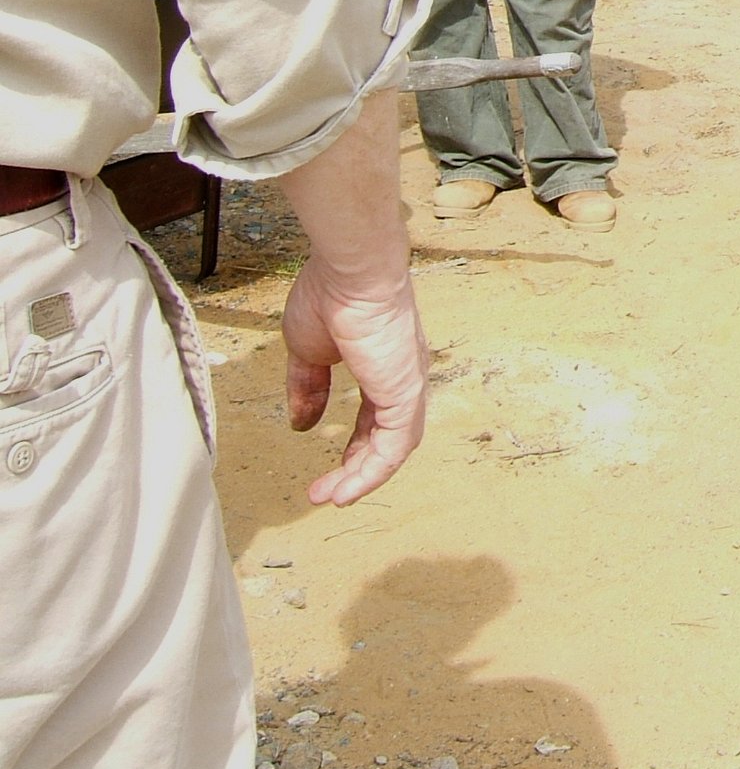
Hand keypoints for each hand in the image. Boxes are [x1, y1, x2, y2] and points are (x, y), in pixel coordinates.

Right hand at [280, 253, 428, 507]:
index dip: (354, 445)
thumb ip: (308, 388)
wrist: (350, 271)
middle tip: (327, 491)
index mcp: (384, 364)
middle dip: (356, 467)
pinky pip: (393, 447)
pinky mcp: (406, 394)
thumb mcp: (308, 352)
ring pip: (393, 447)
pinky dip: (372, 472)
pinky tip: (345, 490)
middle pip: (386, 436)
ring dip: (362, 476)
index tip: (330, 468)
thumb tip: (302, 423)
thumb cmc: (330, 296)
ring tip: (330, 497)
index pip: (376, 416)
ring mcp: (408, 386)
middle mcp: (404, 377)